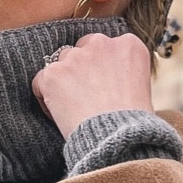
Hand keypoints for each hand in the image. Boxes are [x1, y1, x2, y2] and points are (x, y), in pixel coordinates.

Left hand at [31, 31, 152, 137]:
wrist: (118, 139)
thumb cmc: (133, 123)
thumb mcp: (141, 88)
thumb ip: (124, 73)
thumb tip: (107, 79)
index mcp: (128, 45)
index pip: (106, 47)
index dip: (102, 69)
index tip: (104, 89)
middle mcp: (102, 44)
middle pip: (82, 50)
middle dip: (82, 70)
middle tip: (87, 99)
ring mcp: (75, 57)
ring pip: (61, 64)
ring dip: (63, 82)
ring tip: (74, 110)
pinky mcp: (53, 73)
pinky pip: (41, 81)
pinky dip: (46, 97)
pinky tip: (60, 115)